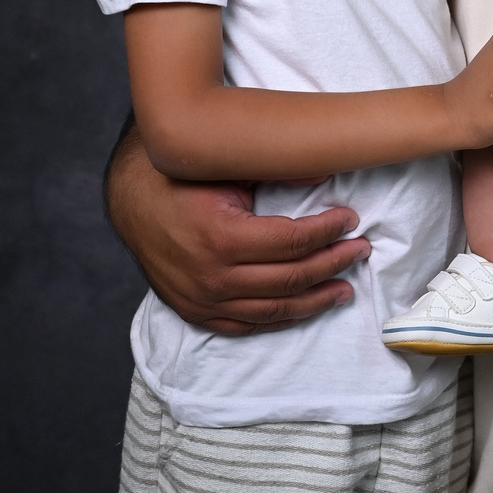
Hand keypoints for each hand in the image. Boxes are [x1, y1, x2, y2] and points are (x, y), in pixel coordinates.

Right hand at [106, 123, 371, 334]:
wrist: (132, 202)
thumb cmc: (182, 178)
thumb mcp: (227, 167)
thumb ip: (275, 171)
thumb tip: (326, 171)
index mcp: (222, 238)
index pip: (294, 242)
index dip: (328, 230)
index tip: (351, 219)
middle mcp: (214, 276)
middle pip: (292, 278)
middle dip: (333, 263)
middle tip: (360, 249)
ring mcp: (204, 300)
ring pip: (275, 309)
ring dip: (316, 298)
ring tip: (345, 286)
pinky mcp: (197, 312)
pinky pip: (248, 325)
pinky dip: (282, 318)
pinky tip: (305, 307)